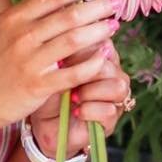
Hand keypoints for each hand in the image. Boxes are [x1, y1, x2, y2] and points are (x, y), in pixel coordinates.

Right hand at [0, 0, 123, 136]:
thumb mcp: (3, 26)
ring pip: (74, 40)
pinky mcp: (36, 87)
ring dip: (99, 31)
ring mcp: (29, 61)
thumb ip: (35, 0)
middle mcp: (22, 36)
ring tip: (114, 26)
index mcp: (14, 17)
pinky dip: (91, 63)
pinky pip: (72, 73)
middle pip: (70, 14)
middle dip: (99, 6)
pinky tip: (104, 57)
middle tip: (117, 3)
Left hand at [24, 44, 131, 161]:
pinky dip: (89, 110)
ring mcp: (115, 98)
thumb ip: (69, 53)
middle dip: (87, 72)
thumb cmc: (49, 92)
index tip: (64, 58)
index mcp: (101, 56)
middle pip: (110, 65)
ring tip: (74, 97)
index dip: (84, 50)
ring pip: (117, 86)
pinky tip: (76, 111)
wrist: (44, 123)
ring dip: (91, 91)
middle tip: (68, 81)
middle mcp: (113, 74)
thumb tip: (77, 38)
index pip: (103, 43)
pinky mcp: (112, 119)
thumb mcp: (55, 69)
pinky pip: (109, 110)